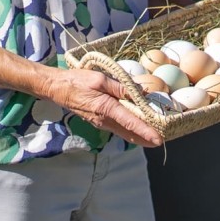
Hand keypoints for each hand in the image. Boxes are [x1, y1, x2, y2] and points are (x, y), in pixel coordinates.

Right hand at [44, 68, 163, 146]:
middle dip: (146, 139)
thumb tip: (140, 91)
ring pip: (124, 133)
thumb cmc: (78, 81)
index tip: (158, 139)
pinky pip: (117, 128)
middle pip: (129, 133)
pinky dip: (129, 131)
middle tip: (161, 141)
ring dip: (138, 136)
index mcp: (107, 108)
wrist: (58, 88)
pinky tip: (138, 129)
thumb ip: (121, 86)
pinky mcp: (98, 121)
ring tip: (153, 137)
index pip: (131, 123)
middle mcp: (104, 120)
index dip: (146, 132)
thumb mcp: (100, 79)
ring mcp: (101, 122)